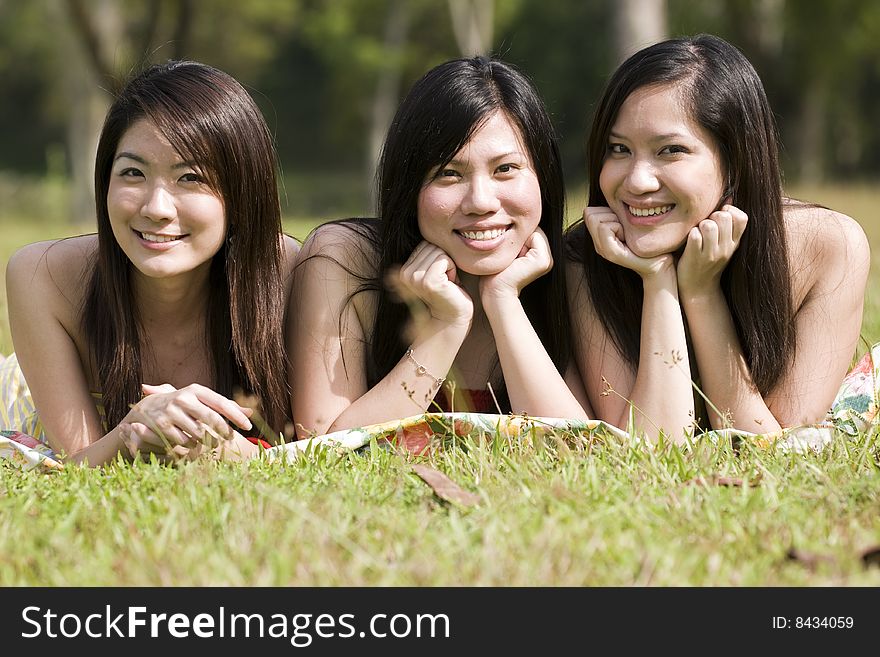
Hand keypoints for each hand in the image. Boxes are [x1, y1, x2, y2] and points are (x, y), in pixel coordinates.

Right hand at [118, 383, 253, 459]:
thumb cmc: (182, 406)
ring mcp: (171, 411)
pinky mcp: (161, 425)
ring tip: (207, 441)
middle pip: (212, 419)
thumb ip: (224, 406)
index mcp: (196, 390)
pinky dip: (189, 445)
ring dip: (206, 441)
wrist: (145, 410)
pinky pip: (183, 442)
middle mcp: (183, 398)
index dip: (236, 415)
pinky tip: (189, 443)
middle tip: (228, 439)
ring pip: (199, 433)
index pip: (221, 402)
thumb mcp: (201, 401)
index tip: (248, 426)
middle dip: (223, 431)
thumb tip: (251, 413)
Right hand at [387, 241, 472, 326]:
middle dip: (444, 260)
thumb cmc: (448, 294)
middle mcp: (404, 273)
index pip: (424, 244)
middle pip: (431, 245)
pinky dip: (452, 270)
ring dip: (449, 266)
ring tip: (447, 284)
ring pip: (438, 251)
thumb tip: (426, 230)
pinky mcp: (428, 281)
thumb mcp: (434, 271)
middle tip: (445, 282)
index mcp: (403, 270)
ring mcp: (414, 278)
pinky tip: (450, 285)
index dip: (439, 258)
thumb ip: (427, 256)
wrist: (452, 320)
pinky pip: (444, 259)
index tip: (440, 278)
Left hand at [480, 227, 551, 300]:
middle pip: (534, 228)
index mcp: (540, 256)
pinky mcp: (544, 260)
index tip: (507, 253)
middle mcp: (547, 258)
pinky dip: (521, 242)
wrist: (495, 292)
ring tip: (512, 258)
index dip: (516, 236)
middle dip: (519, 236)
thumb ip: (515, 239)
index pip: (531, 230)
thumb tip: (511, 219)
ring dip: (519, 240)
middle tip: (509, 255)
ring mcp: (548, 259)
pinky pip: (534, 235)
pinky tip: (514, 259)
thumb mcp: (507, 252)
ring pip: (534, 230)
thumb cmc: (495, 274)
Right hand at [585, 206, 673, 278]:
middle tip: (625, 229)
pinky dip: (618, 227)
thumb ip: (618, 213)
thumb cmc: (649, 242)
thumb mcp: (630, 223)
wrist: (659, 264)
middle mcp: (598, 245)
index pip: (588, 211)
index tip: (623, 223)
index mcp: (600, 238)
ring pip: (596, 219)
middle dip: (609, 214)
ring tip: (627, 234)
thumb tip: (615, 193)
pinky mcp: (611, 253)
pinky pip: (605, 227)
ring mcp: (602, 250)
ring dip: (615, 221)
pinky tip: (628, 238)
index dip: (606, 211)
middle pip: (589, 213)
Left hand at [677, 204, 747, 295]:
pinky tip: (690, 241)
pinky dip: (690, 234)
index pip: (742, 217)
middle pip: (723, 217)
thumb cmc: (708, 261)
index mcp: (735, 243)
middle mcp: (726, 248)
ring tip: (698, 233)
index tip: (720, 217)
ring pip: (708, 225)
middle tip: (705, 226)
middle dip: (712, 216)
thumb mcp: (724, 244)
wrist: (698, 288)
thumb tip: (729, 198)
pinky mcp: (696, 257)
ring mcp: (711, 254)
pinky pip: (694, 235)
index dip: (730, 211)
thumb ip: (727, 223)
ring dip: (700, 225)